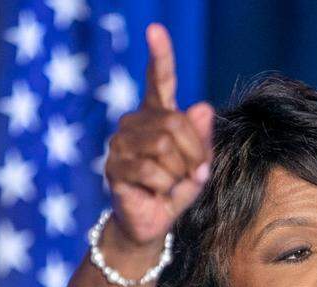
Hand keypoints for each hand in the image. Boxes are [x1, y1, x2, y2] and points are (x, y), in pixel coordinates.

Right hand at [104, 23, 213, 247]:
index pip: (159, 80)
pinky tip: (157, 192)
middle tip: (195, 173)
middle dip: (194, 152)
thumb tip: (203, 106)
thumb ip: (202, 139)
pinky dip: (165, 185)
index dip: (160, 55)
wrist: (151, 226)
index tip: (155, 29)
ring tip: (173, 183)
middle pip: (174, 122)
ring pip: (164, 146)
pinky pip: (152, 170)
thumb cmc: (175, 191)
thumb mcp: (198, 166)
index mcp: (156, 116)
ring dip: (179, 171)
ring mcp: (120, 143)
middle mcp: (134, 123)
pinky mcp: (114, 167)